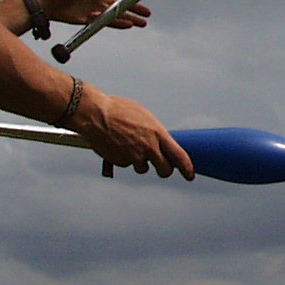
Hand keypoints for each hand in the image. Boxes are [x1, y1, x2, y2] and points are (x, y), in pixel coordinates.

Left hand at [39, 0, 152, 27]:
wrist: (48, 5)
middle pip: (124, 3)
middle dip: (137, 7)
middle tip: (148, 13)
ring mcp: (98, 8)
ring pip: (119, 14)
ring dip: (131, 18)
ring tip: (143, 24)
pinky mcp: (92, 19)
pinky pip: (109, 22)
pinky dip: (119, 24)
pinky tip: (129, 26)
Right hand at [74, 89, 195, 180]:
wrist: (95, 113)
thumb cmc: (118, 110)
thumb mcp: (143, 116)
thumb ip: (153, 131)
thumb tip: (160, 141)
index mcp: (158, 133)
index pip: (179, 156)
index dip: (187, 168)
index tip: (190, 174)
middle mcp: (148, 147)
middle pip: (165, 169)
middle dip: (164, 170)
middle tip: (161, 168)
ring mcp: (134, 156)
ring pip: (143, 168)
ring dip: (139, 162)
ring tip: (129, 145)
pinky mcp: (120, 161)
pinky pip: (126, 164)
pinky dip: (123, 158)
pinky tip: (116, 145)